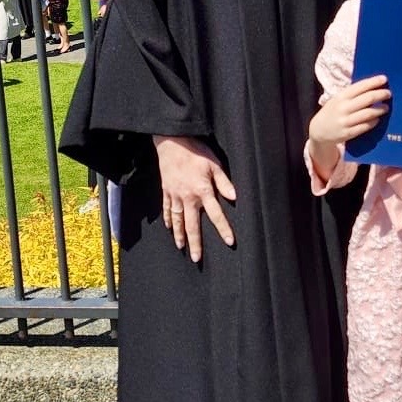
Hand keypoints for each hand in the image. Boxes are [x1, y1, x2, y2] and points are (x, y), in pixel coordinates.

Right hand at [152, 135, 236, 262]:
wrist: (172, 143)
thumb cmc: (196, 152)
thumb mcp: (215, 165)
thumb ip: (224, 182)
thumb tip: (235, 197)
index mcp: (203, 191)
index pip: (216, 214)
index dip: (223, 229)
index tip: (230, 241)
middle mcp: (188, 197)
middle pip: (192, 225)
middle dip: (196, 243)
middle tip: (197, 258)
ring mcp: (175, 196)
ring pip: (177, 220)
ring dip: (180, 235)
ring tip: (182, 248)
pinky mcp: (166, 191)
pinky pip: (166, 209)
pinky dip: (168, 220)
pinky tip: (169, 228)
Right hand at [309, 76, 390, 148]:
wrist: (318, 130)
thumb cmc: (333, 111)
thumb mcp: (338, 99)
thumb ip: (352, 94)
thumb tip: (372, 87)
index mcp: (341, 96)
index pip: (361, 86)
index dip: (374, 82)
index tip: (384, 79)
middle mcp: (343, 108)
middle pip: (367, 99)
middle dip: (380, 94)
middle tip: (388, 93)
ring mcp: (345, 121)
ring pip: (368, 113)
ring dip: (380, 109)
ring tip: (386, 107)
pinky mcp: (348, 133)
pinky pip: (364, 127)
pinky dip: (373, 122)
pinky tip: (377, 119)